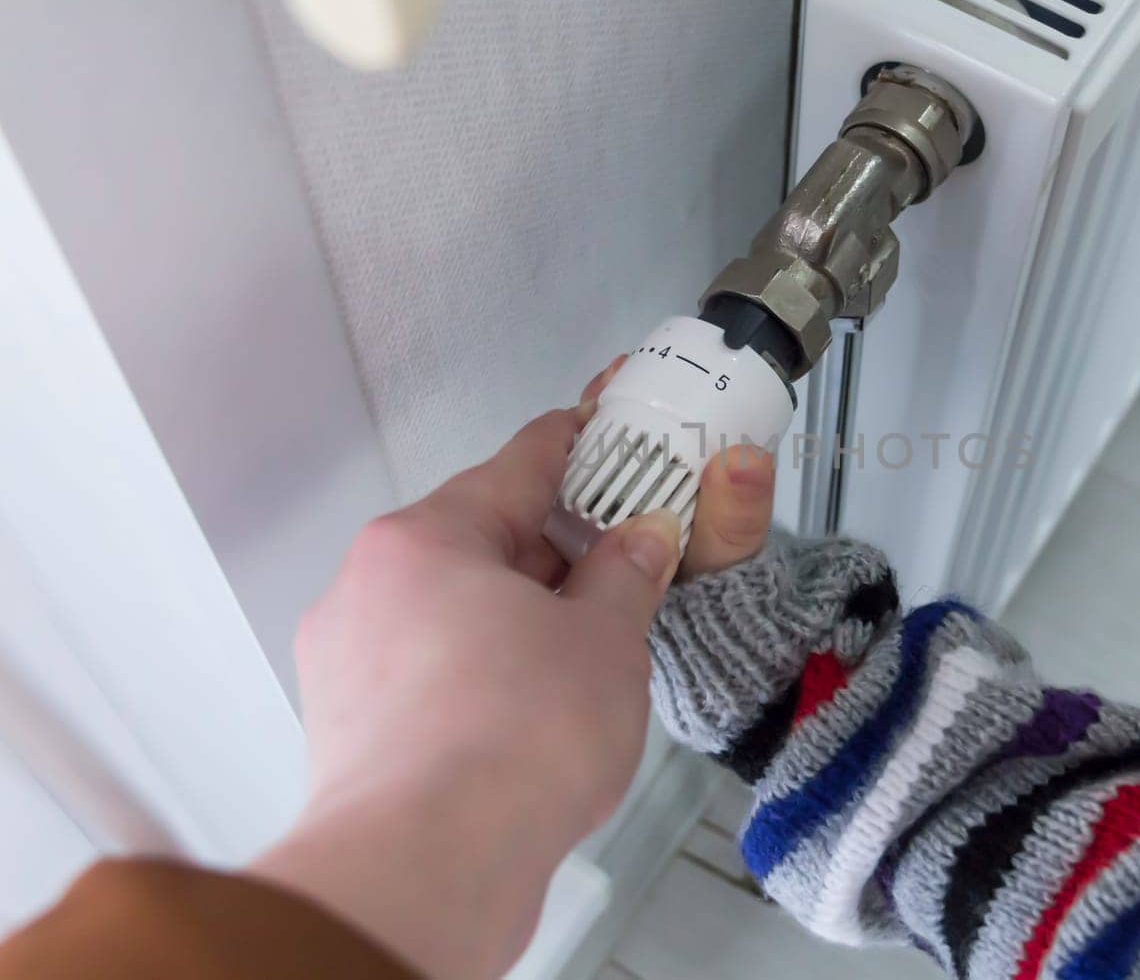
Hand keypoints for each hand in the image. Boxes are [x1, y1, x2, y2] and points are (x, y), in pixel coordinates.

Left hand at [248, 359, 774, 978]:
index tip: (604, 425)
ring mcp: (348, 659)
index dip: (575, 443)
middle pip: (478, 541)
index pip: (516, 465)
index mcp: (426, 538)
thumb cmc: (514, 740)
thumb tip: (640, 538)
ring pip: (450, 611)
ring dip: (516, 618)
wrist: (428, 866)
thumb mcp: (607, 639)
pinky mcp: (347, 727)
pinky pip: (428, 672)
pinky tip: (529, 711)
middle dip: (554, 553)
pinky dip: (480, 674)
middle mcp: (370, 584)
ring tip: (585, 652)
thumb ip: (627, 573)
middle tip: (622, 563)